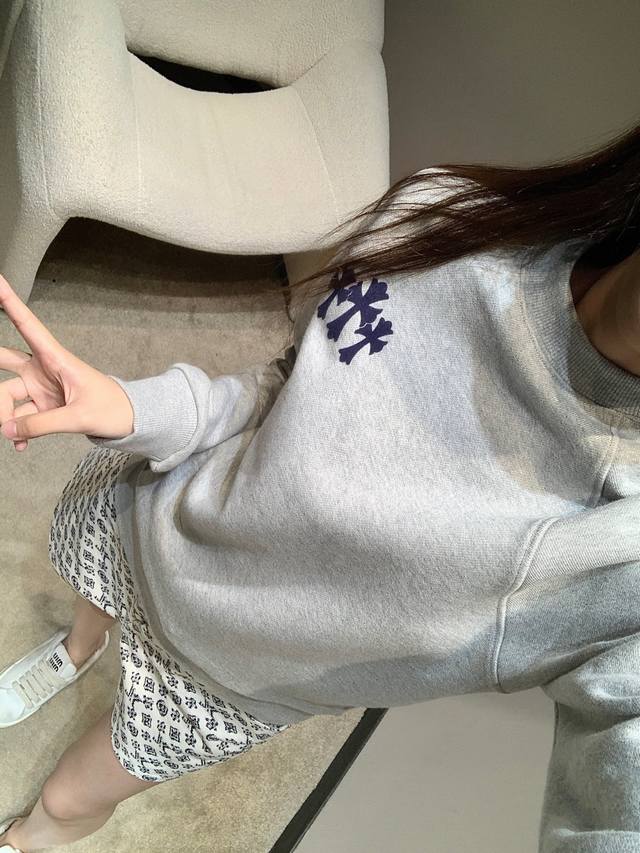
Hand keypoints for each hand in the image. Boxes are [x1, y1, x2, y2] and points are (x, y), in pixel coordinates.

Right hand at [0, 273, 133, 450]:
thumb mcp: (79, 417)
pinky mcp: (42, 406)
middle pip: (4, 360)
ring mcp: (40, 388)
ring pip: (7, 395)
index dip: (9, 302)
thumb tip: (7, 430)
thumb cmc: (112, 409)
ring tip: (15, 437)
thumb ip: (41, 425)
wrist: (129, 421)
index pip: (27, 326)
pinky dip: (17, 431)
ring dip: (6, 417)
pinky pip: (19, 417)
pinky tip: (21, 444)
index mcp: (56, 358)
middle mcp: (43, 369)